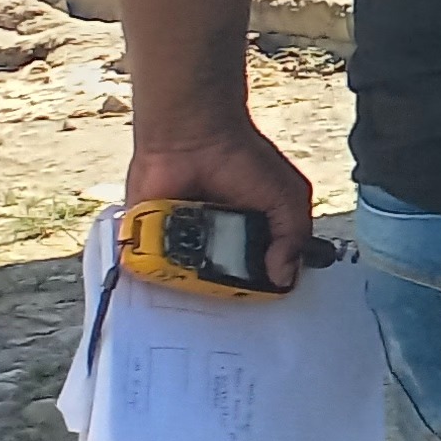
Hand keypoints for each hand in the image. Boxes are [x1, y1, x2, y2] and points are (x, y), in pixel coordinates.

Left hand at [122, 123, 317, 290]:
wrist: (193, 138)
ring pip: (185, 281)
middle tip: (230, 302)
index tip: (265, 302)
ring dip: (191, 288)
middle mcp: (217, 244)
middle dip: (225, 295)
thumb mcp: (287, 198)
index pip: (259, 274)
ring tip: (197, 295)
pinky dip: (157, 276)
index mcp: (252, 237)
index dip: (263, 289)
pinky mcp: (147, 242)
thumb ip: (293, 236)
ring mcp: (181, 245)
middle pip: (221, 284)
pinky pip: (150, 270)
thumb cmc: (244, 160)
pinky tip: (169, 282)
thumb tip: (283, 278)